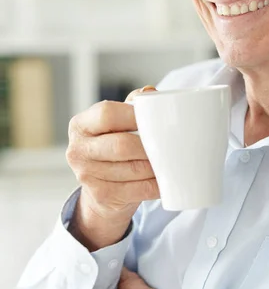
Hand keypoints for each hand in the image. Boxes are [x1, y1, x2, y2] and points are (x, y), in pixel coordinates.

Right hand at [66, 86, 159, 249]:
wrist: (100, 188)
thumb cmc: (112, 145)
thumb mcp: (116, 122)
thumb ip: (131, 105)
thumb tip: (151, 92)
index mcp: (80, 125)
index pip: (107, 114)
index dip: (133, 115)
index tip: (154, 118)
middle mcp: (78, 150)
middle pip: (121, 145)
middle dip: (148, 146)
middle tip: (169, 144)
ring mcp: (86, 175)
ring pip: (132, 170)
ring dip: (156, 167)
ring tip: (170, 161)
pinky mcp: (101, 195)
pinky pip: (137, 190)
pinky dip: (156, 185)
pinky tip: (165, 180)